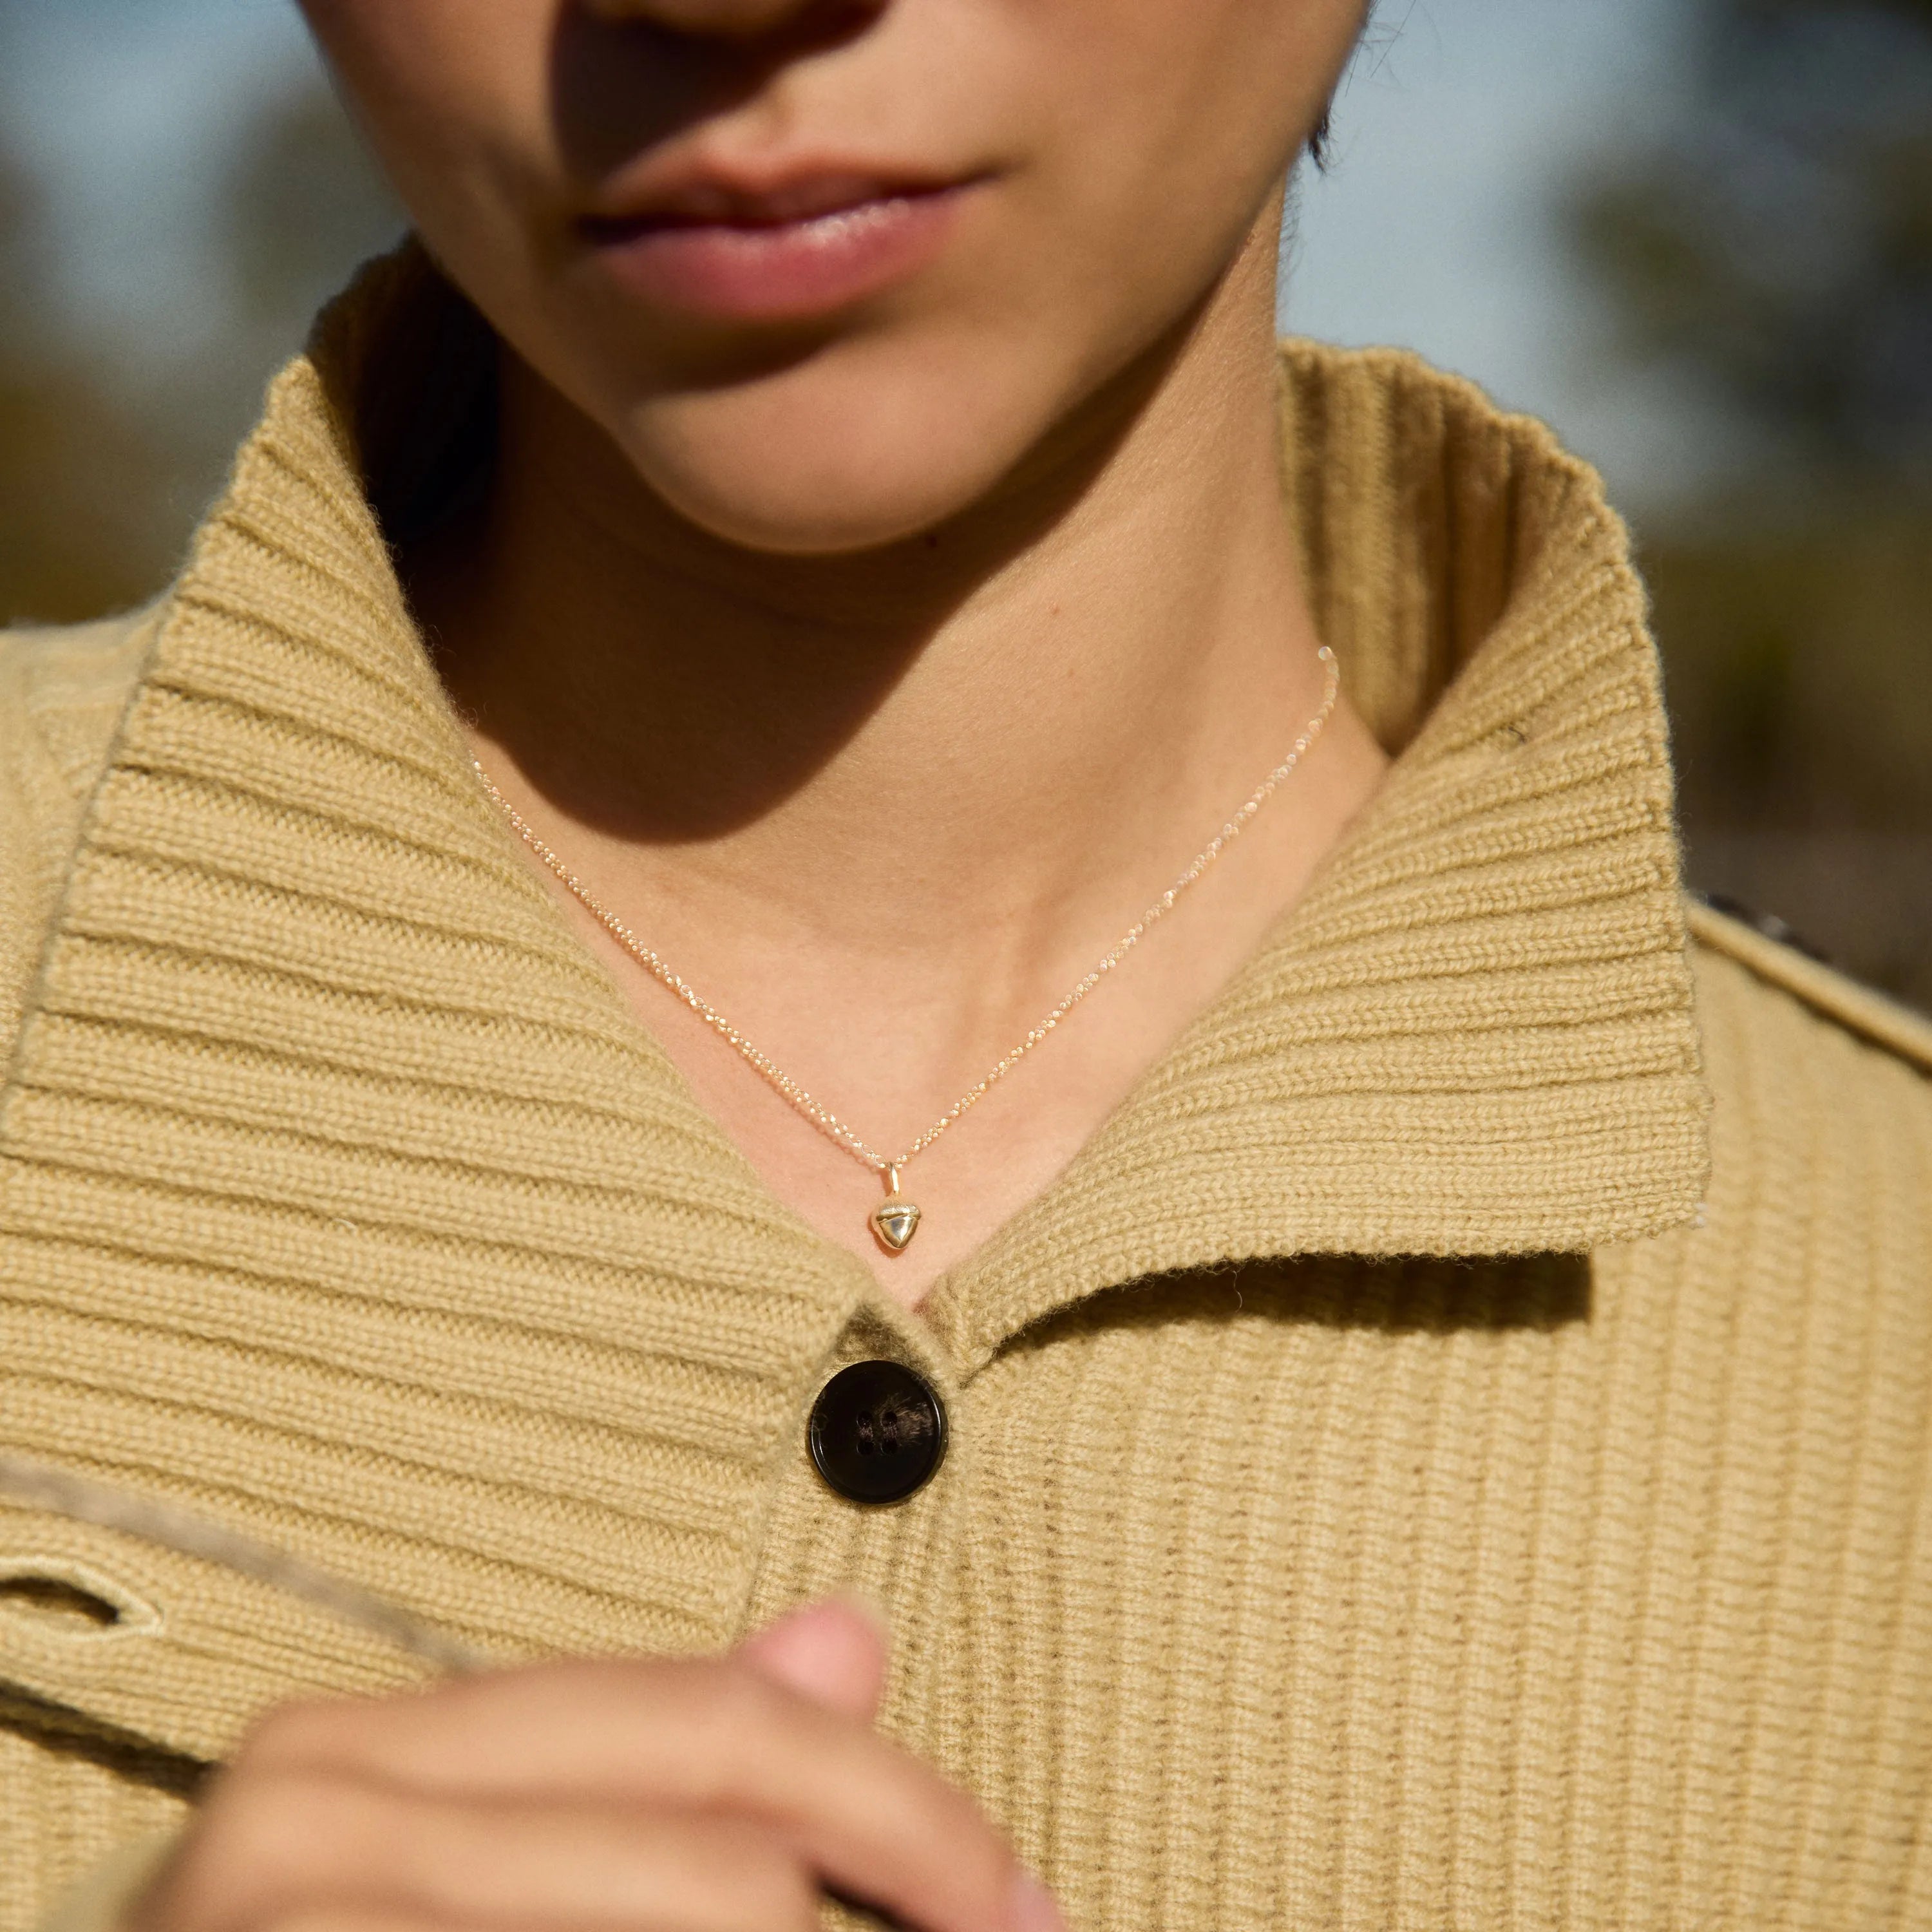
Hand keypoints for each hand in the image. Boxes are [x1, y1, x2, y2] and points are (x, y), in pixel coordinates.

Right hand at [128, 1598, 1061, 1931]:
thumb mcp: (490, 1864)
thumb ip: (662, 1763)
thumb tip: (847, 1642)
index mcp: (375, 1747)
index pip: (719, 1729)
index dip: (912, 1818)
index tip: (1034, 1911)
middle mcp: (318, 1814)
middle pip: (723, 1866)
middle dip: (884, 1906)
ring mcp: (291, 1924)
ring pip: (702, 1928)